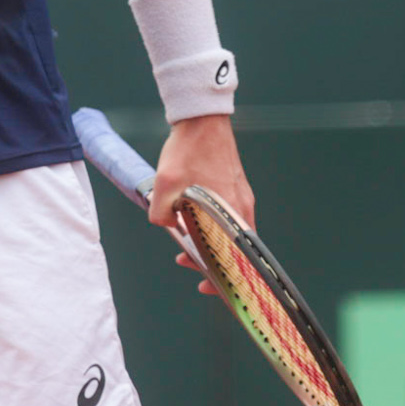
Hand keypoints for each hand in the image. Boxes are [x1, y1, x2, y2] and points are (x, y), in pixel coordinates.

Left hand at [148, 113, 253, 295]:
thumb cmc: (188, 150)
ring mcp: (241, 196)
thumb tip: (165, 226)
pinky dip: (212, 225)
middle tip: (187, 263)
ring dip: (209, 242)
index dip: (226, 278)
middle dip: (210, 261)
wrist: (202, 119)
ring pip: (229, 232)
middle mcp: (242, 207)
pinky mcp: (235, 187)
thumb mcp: (165, 185)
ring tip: (184, 244)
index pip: (238, 258)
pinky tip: (192, 221)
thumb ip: (161, 213)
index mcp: (232, 211)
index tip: (210, 286)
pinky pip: (227, 216)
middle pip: (235, 249)